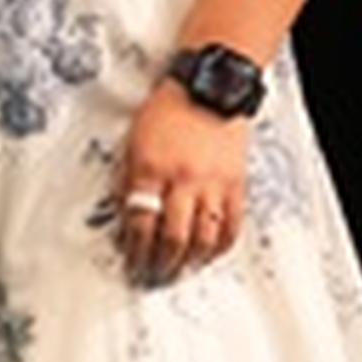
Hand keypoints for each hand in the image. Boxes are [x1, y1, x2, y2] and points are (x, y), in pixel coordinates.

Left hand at [108, 82, 247, 284]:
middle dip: (161, 263)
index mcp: (151, 167)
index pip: (140, 222)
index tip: (132, 260)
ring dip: (190, 261)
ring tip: (181, 269)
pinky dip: (221, 246)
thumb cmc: (169, 109)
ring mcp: (212, 183)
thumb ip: (129, 179)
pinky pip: (232, 225)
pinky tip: (210, 254)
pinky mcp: (236, 183)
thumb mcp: (134, 141)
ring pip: (203, 238)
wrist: (210, 86)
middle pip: (172, 237)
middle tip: (155, 275)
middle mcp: (182, 179)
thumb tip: (125, 215)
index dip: (135, 249)